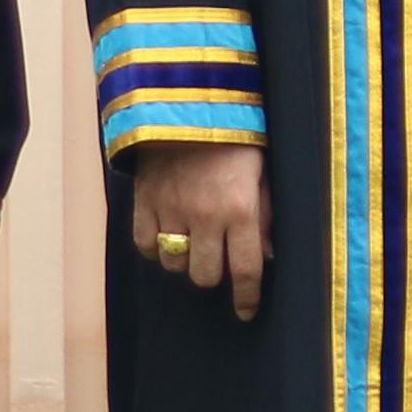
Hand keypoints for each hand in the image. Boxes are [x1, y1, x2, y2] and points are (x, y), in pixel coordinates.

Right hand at [130, 145, 270, 319]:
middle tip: (217, 260)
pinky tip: (167, 234)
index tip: (246, 311)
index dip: (246, 297)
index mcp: (240, 209)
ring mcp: (170, 210)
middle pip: (204, 276)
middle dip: (213, 275)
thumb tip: (267, 256)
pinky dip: (155, 247)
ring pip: (173, 265)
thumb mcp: (263, 173)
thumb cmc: (235, 136)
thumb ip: (266, 215)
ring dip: (184, 261)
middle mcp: (204, 216)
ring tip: (192, 243)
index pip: (245, 270)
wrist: (187, 100)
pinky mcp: (144, 201)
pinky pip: (144, 245)